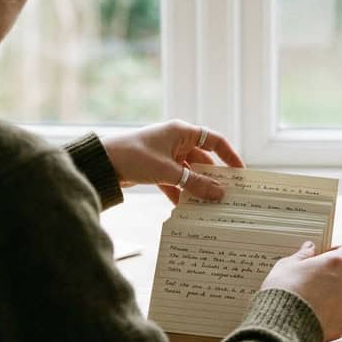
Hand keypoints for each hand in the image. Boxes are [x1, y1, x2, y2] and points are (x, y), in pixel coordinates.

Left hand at [101, 120, 243, 203]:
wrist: (101, 163)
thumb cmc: (134, 157)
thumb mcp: (168, 172)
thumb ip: (195, 184)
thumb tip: (219, 194)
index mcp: (182, 132)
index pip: (215, 141)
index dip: (230, 156)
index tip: (240, 173)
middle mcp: (176, 141)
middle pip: (203, 160)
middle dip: (213, 178)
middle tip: (227, 196)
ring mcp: (166, 155)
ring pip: (189, 173)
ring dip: (196, 188)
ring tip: (209, 206)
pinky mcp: (155, 169)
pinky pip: (175, 182)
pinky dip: (180, 193)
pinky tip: (186, 210)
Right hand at [261, 242, 341, 341]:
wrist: (282, 324)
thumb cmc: (284, 290)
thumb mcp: (287, 266)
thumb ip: (302, 255)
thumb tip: (309, 248)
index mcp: (336, 263)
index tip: (331, 254)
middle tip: (324, 278)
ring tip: (323, 299)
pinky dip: (338, 318)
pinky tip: (323, 317)